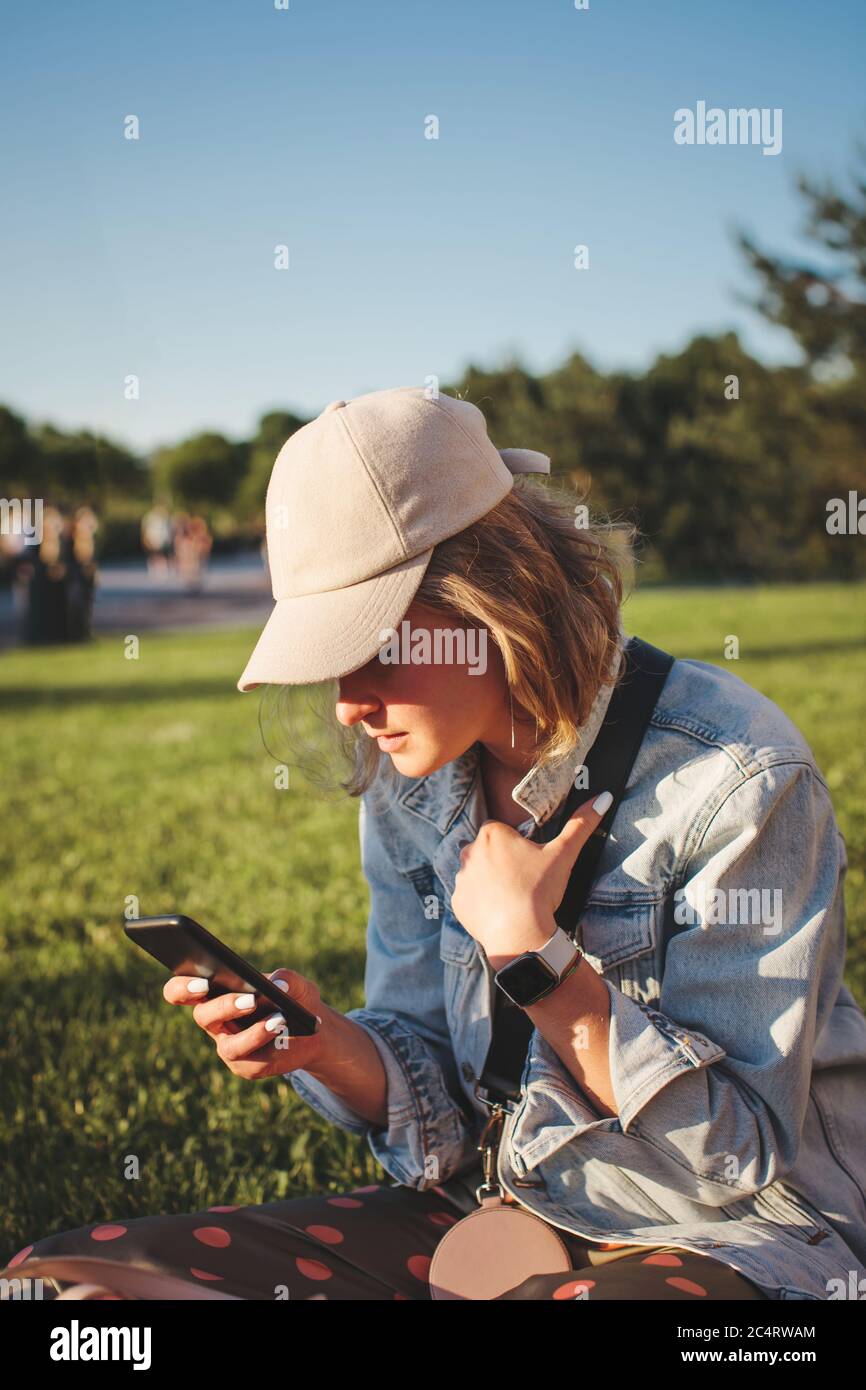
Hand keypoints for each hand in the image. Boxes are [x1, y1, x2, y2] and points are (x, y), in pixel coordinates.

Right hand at [162, 967, 331, 1080]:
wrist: (314, 1033)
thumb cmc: (296, 1000)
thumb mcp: (298, 984)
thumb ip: (289, 978)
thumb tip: (277, 983)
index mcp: (215, 993)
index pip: (181, 991)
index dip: (183, 987)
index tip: (202, 981)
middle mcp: (216, 1021)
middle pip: (202, 1015)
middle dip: (223, 1006)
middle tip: (249, 1000)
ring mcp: (228, 1045)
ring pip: (228, 1044)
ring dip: (253, 1033)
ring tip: (278, 1018)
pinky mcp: (244, 1065)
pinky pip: (249, 1060)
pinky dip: (266, 1042)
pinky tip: (280, 1028)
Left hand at [450, 791, 611, 969]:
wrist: (519, 934)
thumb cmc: (540, 890)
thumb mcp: (564, 854)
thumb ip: (581, 824)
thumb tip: (603, 797)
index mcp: (492, 833)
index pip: (504, 831)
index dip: (518, 846)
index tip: (530, 863)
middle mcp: (470, 851)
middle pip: (489, 851)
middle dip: (502, 862)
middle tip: (524, 881)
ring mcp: (461, 877)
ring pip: (478, 873)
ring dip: (490, 881)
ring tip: (512, 897)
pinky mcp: (457, 902)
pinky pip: (469, 897)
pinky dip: (481, 903)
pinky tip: (499, 911)